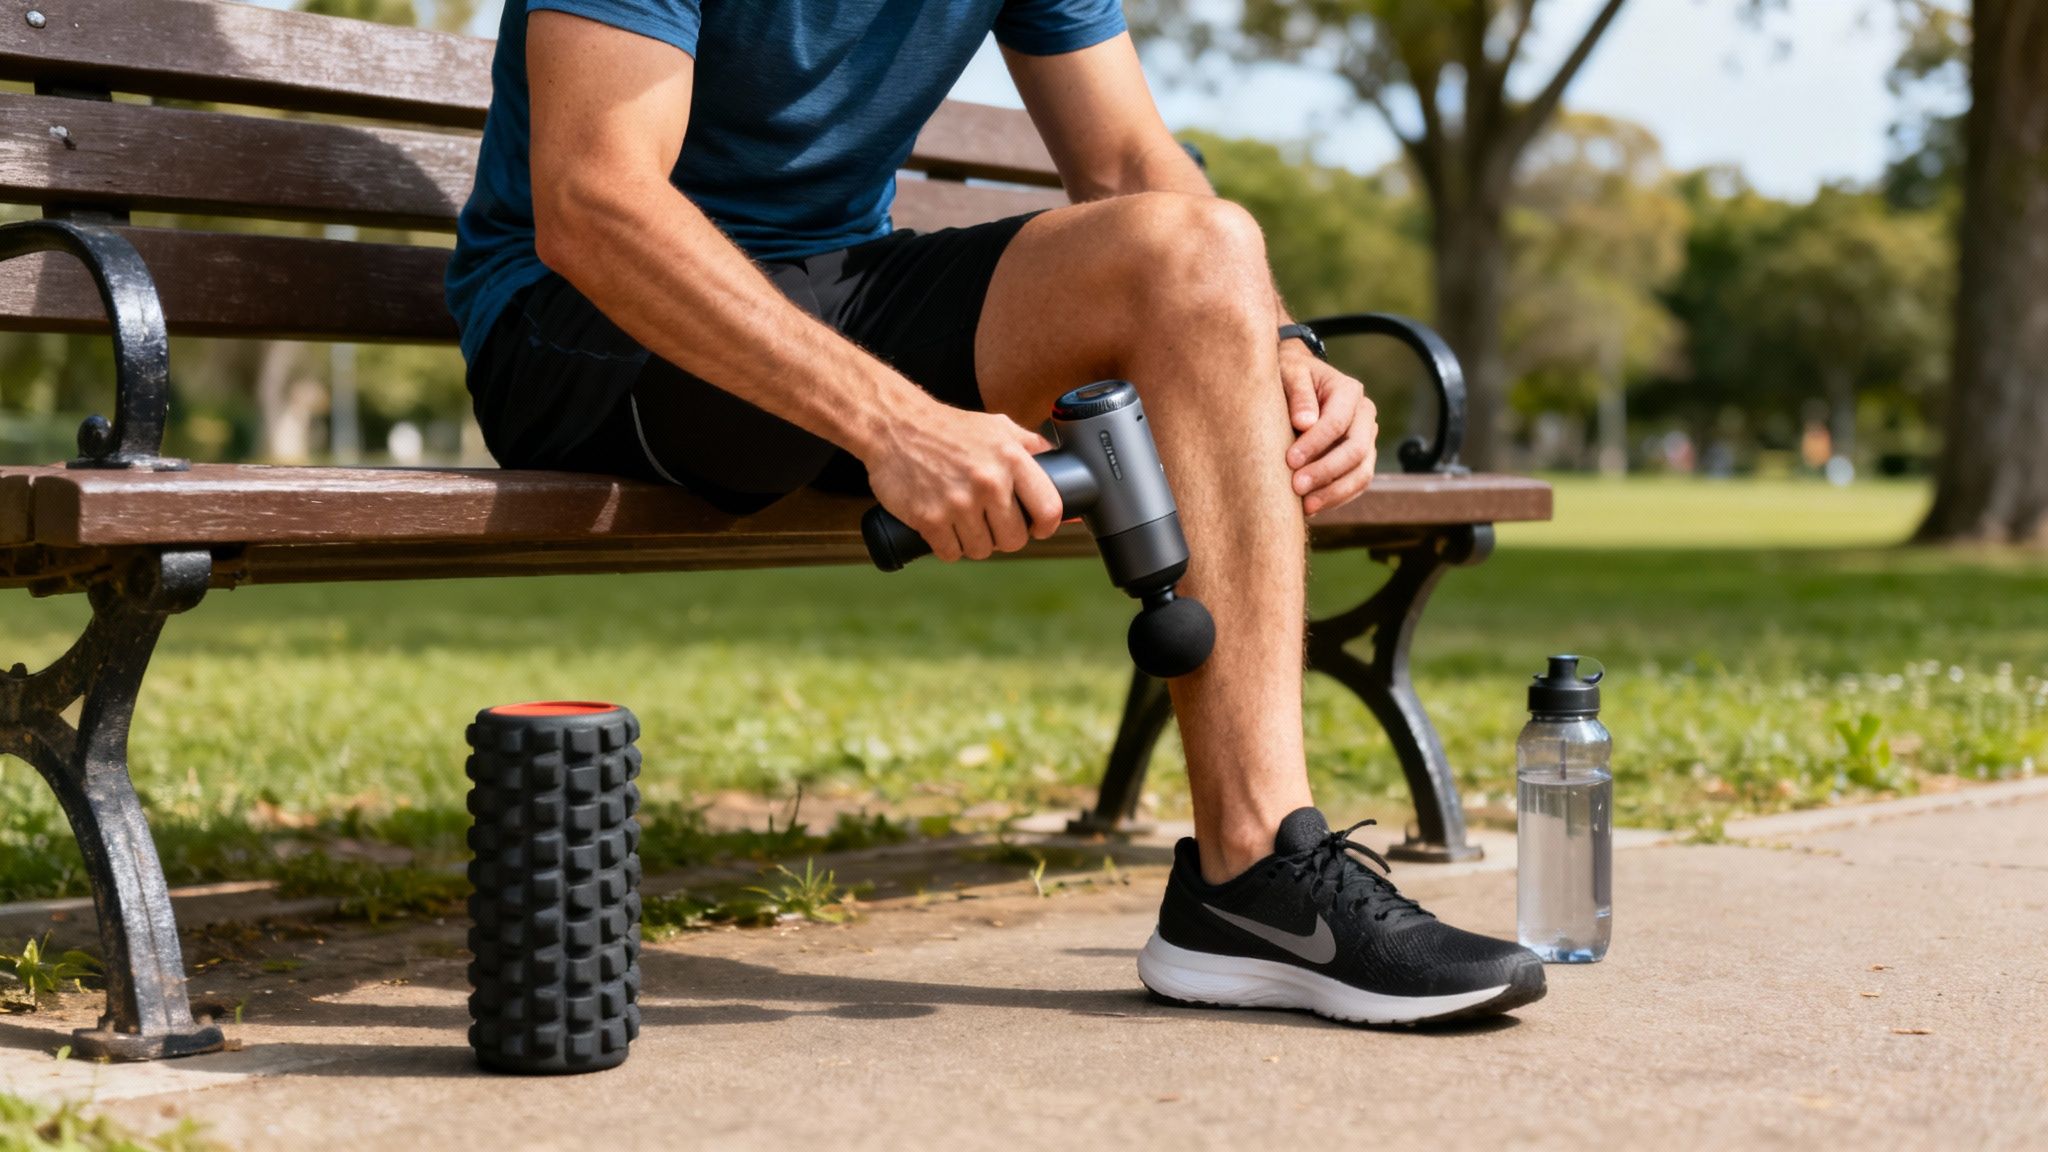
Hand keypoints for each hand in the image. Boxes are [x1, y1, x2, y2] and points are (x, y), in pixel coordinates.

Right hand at [863, 402, 1064, 561]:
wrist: (895, 426)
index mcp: (1011, 458)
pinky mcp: (930, 519)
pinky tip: (944, 527)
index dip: (1046, 525)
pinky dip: (948, 546)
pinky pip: (951, 553)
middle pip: (1014, 539)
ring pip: (982, 550)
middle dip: (1005, 536)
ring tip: (965, 521)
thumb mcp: (997, 427)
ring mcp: (958, 502)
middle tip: (992, 523)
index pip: (1049, 508)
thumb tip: (1063, 465)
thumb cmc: (950, 429)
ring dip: (975, 542)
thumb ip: (1031, 446)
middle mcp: (988, 481)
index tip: (1037, 527)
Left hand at [1280, 343, 1377, 515]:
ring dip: (1334, 492)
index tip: (1289, 460)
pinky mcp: (1360, 459)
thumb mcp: (1289, 373)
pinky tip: (1312, 507)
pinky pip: (1356, 484)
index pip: (1337, 422)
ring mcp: (1366, 439)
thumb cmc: (1290, 376)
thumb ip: (1298, 393)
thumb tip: (1305, 422)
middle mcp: (1364, 415)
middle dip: (1325, 471)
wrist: (1297, 383)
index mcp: (1349, 391)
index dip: (1315, 444)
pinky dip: (1337, 498)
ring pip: (1362, 472)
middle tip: (1296, 487)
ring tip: (1306, 505)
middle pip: (1355, 450)